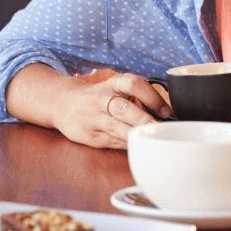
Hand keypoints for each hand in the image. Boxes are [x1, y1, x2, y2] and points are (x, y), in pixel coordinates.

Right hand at [51, 71, 172, 149]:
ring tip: (150, 139)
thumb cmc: (101, 97)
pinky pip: (111, 141)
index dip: (151, 96)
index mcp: (113, 84)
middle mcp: (102, 99)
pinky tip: (137, 146)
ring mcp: (94, 118)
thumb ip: (137, 99)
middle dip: (143, 119)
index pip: (134, 84)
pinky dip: (126, 144)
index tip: (166, 110)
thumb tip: (166, 115)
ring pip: (115, 127)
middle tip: (159, 128)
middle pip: (124, 108)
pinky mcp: (89, 135)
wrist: (64, 103)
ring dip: (135, 134)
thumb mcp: (116, 89)